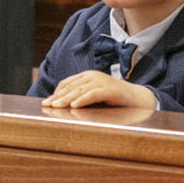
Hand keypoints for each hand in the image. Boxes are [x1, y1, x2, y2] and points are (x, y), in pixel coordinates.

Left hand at [41, 71, 155, 110]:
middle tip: (47, 104)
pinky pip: (93, 94)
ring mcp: (101, 81)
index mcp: (88, 76)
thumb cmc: (114, 99)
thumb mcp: (94, 95)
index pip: (67, 83)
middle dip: (58, 96)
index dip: (56, 92)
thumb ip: (81, 96)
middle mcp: (93, 76)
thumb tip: (63, 104)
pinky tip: (74, 105)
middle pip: (71, 86)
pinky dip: (82, 100)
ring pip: (79, 90)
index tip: (47, 102)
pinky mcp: (109, 89)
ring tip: (56, 106)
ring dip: (66, 99)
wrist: (136, 98)